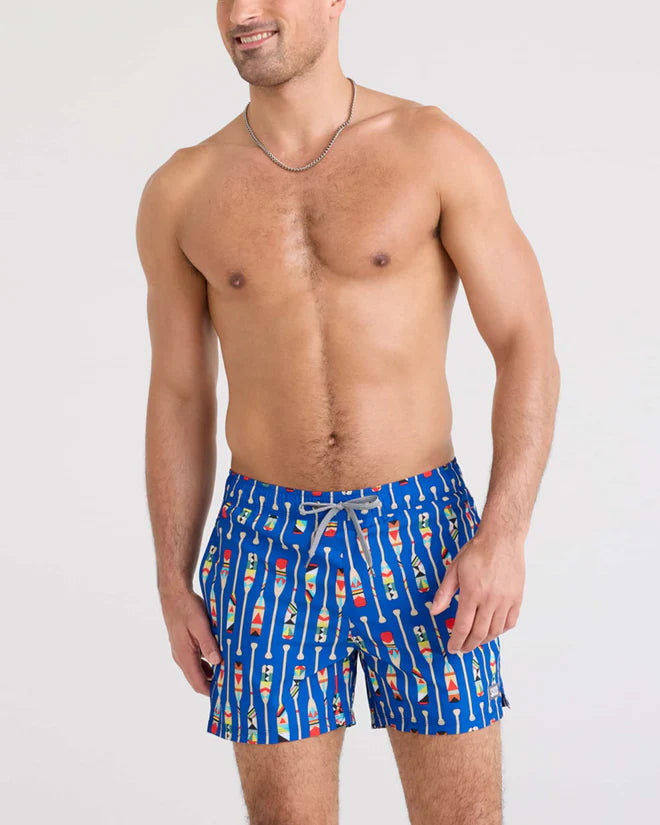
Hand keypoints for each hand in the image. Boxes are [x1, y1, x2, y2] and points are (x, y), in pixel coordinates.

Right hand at [159, 586, 222, 695]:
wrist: (174, 594)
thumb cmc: (187, 608)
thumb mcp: (200, 625)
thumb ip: (208, 644)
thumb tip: (217, 662)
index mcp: (185, 656)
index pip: (198, 683)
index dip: (211, 692)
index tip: (226, 695)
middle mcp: (181, 657)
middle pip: (198, 679)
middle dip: (213, 684)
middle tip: (232, 685)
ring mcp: (182, 651)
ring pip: (198, 669)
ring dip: (211, 673)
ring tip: (230, 671)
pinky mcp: (184, 644)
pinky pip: (196, 659)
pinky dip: (208, 662)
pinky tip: (221, 656)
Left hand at [429, 533, 524, 653]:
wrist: (501, 539)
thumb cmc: (477, 551)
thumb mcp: (454, 570)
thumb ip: (444, 593)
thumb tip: (434, 612)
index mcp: (472, 593)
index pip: (463, 627)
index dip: (456, 641)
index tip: (452, 648)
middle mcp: (490, 600)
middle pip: (479, 633)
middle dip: (468, 645)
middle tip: (462, 649)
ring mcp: (506, 601)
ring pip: (495, 631)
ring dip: (484, 640)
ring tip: (475, 642)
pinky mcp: (517, 598)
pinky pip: (510, 622)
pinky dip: (501, 631)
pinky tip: (493, 631)